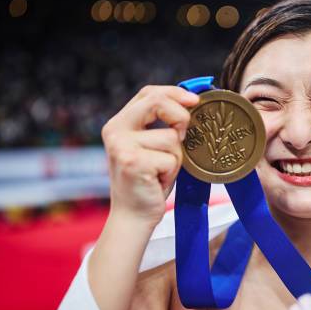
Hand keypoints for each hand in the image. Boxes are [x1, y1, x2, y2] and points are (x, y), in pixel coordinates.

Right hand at [101, 85, 198, 227]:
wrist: (133, 216)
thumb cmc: (150, 181)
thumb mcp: (154, 146)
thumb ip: (163, 125)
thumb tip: (191, 103)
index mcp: (119, 123)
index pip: (148, 93)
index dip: (174, 92)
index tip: (194, 100)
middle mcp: (115, 130)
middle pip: (157, 102)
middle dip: (180, 115)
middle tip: (185, 135)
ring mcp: (122, 146)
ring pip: (171, 137)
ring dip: (176, 157)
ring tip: (161, 171)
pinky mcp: (133, 163)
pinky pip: (171, 158)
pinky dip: (172, 171)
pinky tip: (158, 181)